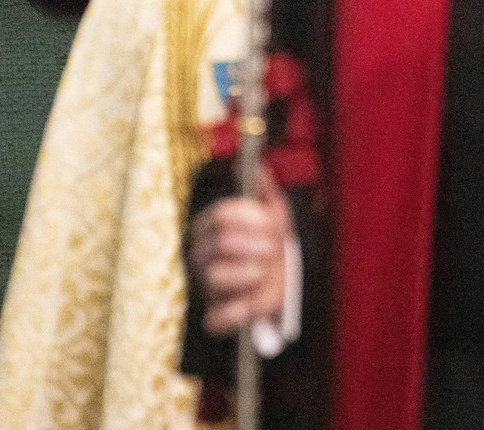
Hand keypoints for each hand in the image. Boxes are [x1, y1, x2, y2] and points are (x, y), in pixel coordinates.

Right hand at [187, 168, 291, 337]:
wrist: (281, 284)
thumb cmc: (270, 247)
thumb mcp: (272, 216)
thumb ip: (265, 191)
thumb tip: (260, 166)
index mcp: (210, 230)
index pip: (220, 215)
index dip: (249, 218)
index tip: (272, 225)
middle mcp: (202, 257)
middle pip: (220, 242)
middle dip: (254, 244)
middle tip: (273, 249)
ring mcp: (207, 286)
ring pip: (215, 276)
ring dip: (248, 273)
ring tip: (264, 272)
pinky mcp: (216, 316)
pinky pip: (217, 317)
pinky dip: (238, 311)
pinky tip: (255, 302)